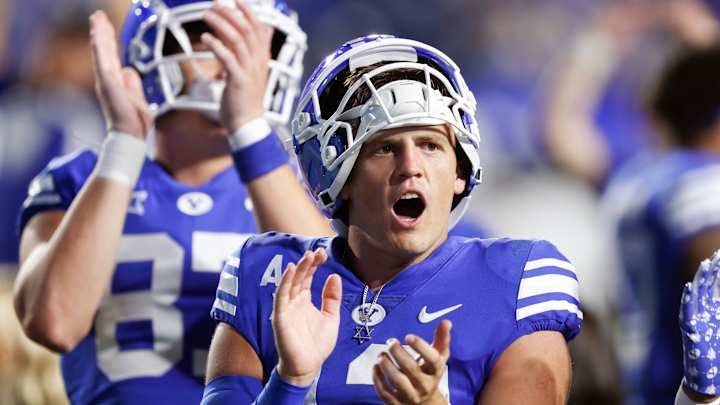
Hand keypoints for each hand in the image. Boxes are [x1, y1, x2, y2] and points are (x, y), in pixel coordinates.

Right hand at [89, 11, 151, 137]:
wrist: (130, 135)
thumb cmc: (134, 122)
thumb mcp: (138, 98)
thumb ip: (133, 84)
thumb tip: (129, 70)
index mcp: (117, 82)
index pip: (112, 57)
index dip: (109, 41)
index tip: (105, 26)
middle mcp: (108, 79)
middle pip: (105, 50)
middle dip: (102, 32)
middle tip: (97, 15)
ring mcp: (106, 80)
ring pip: (101, 51)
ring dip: (99, 33)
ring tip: (96, 17)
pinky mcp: (107, 82)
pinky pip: (102, 59)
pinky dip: (99, 45)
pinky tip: (97, 33)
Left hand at [201, 0, 271, 131]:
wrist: (248, 123)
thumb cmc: (247, 98)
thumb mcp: (254, 69)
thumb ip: (257, 48)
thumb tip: (267, 29)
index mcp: (262, 58)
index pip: (258, 28)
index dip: (248, 11)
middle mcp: (258, 62)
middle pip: (247, 30)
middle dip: (231, 13)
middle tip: (215, 4)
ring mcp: (249, 71)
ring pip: (237, 40)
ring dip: (221, 25)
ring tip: (207, 15)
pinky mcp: (239, 81)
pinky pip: (228, 59)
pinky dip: (217, 46)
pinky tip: (206, 38)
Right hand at [272, 248, 341, 386]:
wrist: (308, 366)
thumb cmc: (317, 344)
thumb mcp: (331, 317)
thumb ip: (332, 297)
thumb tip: (334, 276)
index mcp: (304, 300)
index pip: (308, 277)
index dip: (314, 264)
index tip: (323, 253)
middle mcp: (294, 302)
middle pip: (299, 277)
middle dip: (308, 263)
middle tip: (317, 252)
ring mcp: (286, 308)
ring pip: (290, 283)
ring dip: (298, 269)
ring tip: (308, 256)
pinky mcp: (280, 317)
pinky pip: (281, 296)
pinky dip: (285, 282)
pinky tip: (291, 270)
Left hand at [373, 320, 451, 404]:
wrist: (426, 402)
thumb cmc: (429, 374)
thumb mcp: (438, 357)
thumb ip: (442, 339)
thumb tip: (446, 322)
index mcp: (435, 371)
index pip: (433, 360)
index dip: (421, 347)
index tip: (409, 336)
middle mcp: (424, 385)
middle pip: (412, 369)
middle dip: (399, 354)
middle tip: (391, 342)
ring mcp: (410, 395)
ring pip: (398, 381)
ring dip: (387, 366)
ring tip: (381, 355)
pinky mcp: (397, 403)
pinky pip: (385, 393)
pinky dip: (378, 380)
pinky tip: (375, 367)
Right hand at [680, 250, 719, 395]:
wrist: (708, 379)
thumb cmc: (719, 356)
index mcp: (713, 310)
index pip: (715, 284)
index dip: (718, 270)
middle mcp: (703, 313)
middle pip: (706, 286)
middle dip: (712, 270)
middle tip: (718, 253)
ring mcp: (695, 321)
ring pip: (696, 295)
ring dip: (700, 279)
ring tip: (706, 265)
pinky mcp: (690, 332)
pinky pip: (686, 313)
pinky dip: (687, 300)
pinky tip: (689, 288)